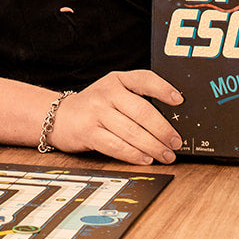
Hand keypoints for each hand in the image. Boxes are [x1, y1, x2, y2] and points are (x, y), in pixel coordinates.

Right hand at [48, 70, 183, 165]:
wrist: (59, 117)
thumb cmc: (93, 106)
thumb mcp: (112, 91)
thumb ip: (135, 97)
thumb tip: (170, 117)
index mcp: (117, 80)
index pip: (144, 79)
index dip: (163, 89)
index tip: (179, 100)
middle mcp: (106, 93)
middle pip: (142, 112)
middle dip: (163, 130)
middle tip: (176, 142)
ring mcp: (96, 113)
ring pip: (132, 131)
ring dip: (153, 146)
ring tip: (166, 155)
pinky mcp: (88, 132)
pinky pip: (116, 146)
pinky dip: (134, 154)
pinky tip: (145, 159)